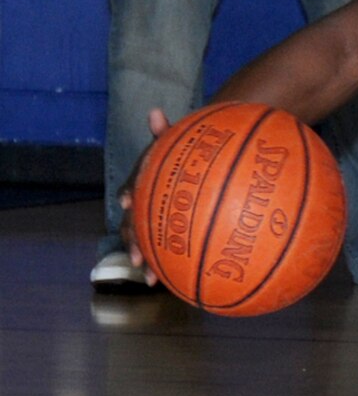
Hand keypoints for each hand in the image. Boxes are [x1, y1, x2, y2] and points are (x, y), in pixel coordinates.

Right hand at [117, 107, 171, 282]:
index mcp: (142, 183)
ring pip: (146, 243)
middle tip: (138, 259)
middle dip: (133, 243)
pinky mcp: (167, 231)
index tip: (127, 203)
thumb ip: (165, 131)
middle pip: (133, 226)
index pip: (131, 188)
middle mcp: (143, 205)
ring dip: (148, 262)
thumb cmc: (182, 155)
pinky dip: (169, 265)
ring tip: (152, 281)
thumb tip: (155, 111)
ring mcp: (153, 220)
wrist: (192, 165)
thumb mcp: (174, 142)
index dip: (128, 195)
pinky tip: (178, 283)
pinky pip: (167, 249)